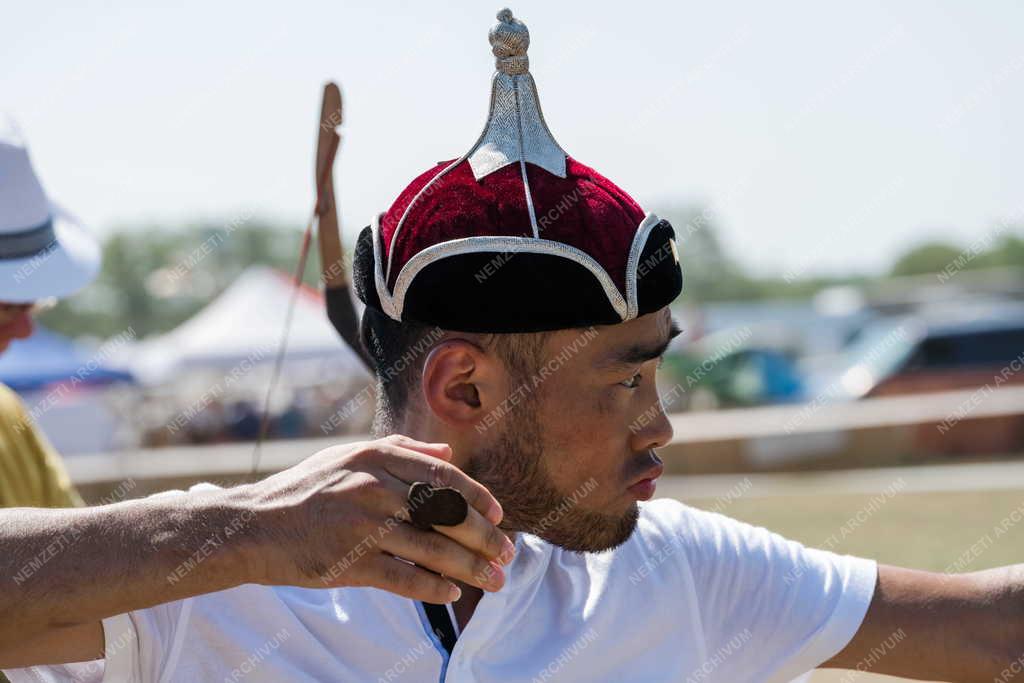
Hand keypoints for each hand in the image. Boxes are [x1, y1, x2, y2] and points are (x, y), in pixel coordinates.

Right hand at [240, 435, 513, 602]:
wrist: (253, 525)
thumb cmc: (306, 489)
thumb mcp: (350, 456)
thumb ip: (401, 450)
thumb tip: (447, 453)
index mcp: (376, 457)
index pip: (442, 476)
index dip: (477, 497)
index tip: (498, 516)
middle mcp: (373, 487)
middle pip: (445, 513)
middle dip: (484, 537)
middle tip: (508, 553)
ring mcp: (361, 525)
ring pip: (431, 549)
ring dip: (470, 567)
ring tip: (494, 580)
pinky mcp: (348, 562)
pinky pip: (403, 577)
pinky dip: (432, 587)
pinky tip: (451, 593)